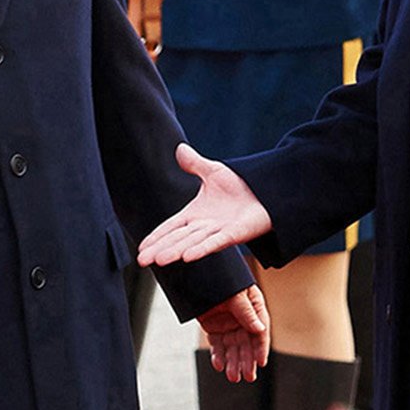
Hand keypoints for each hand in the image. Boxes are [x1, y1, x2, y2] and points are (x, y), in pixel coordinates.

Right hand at [137, 144, 273, 264]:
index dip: (156, 237)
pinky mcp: (235, 234)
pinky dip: (201, 249)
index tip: (141, 249)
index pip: (171, 227)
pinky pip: (215, 242)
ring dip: (176, 251)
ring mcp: (219, 231)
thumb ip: (195, 164)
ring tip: (160, 260)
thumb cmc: (241, 186)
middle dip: (160, 249)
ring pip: (192, 243)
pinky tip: (188, 257)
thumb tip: (179, 148)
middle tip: (141, 261)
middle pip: (177, 239)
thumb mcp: (213, 172)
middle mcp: (204, 226)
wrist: (268, 191)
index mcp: (196, 214)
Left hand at [195, 284, 270, 382]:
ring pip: (233, 348)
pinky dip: (218, 356)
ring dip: (234, 362)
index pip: (260, 330)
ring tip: (233, 376)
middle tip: (247, 376)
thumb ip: (246, 311)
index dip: (261, 347)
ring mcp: (229, 324)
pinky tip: (218, 365)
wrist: (196, 274)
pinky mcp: (214, 328)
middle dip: (247, 360)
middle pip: (247, 343)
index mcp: (254, 307)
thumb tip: (259, 328)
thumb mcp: (236, 293)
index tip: (261, 362)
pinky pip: (218, 345)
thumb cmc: (221, 277)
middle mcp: (243, 318)